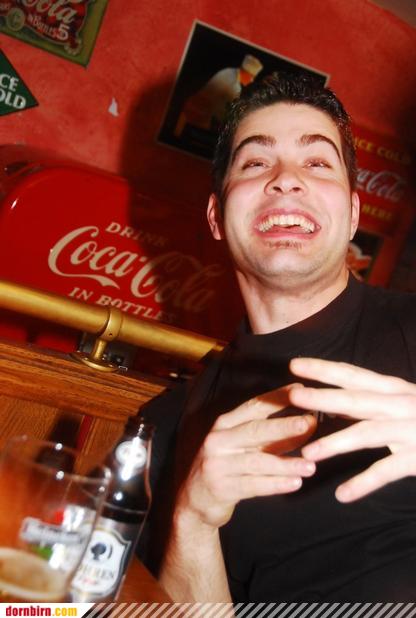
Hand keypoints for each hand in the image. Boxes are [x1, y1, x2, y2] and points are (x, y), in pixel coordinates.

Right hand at [175, 385, 316, 529]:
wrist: (196, 500)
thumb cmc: (228, 467)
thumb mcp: (246, 446)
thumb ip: (274, 436)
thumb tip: (308, 424)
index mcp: (225, 424)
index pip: (254, 406)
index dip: (277, 398)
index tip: (301, 390)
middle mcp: (219, 440)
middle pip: (255, 430)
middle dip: (284, 425)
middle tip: (309, 422)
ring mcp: (217, 464)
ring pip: (257, 461)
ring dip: (286, 463)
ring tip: (310, 465)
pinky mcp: (221, 488)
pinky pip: (253, 485)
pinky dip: (276, 484)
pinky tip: (295, 483)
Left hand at [289, 357, 415, 502]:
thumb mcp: (401, 402)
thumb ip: (372, 401)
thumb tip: (334, 404)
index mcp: (395, 390)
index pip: (355, 375)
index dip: (325, 369)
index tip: (295, 365)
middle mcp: (402, 405)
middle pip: (357, 399)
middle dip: (324, 397)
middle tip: (293, 396)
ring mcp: (411, 431)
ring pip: (369, 434)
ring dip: (337, 443)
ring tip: (308, 454)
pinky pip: (388, 471)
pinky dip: (365, 483)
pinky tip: (343, 495)